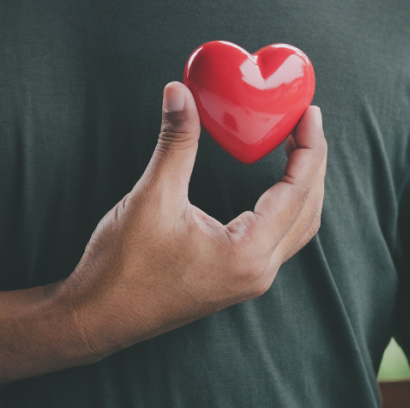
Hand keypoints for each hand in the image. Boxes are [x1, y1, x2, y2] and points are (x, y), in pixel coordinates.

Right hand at [53, 81, 326, 359]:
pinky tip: (272, 186)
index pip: (297, 191)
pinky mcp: (233, 280)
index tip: (309, 113)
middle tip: (306, 122)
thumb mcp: (151, 197)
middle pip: (308, 210)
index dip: (308, 147)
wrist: (97, 316)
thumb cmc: (122, 268)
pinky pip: (278, 239)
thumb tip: (179, 92)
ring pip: (297, 228)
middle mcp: (257, 272)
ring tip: (296, 147)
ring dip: (303, 187)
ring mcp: (247, 280)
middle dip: (312, 163)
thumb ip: (175, 143)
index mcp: (247, 253)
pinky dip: (285, 206)